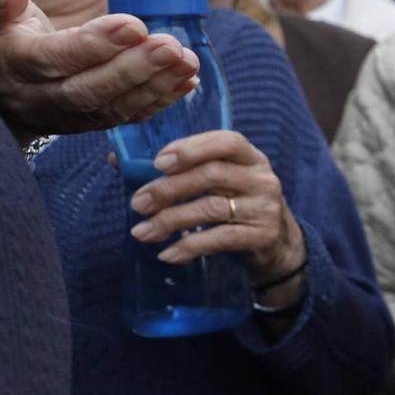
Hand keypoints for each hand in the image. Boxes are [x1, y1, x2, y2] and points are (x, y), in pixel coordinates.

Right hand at [0, 0, 198, 141]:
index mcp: (13, 64)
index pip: (56, 59)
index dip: (96, 45)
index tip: (134, 25)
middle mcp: (37, 98)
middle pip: (88, 91)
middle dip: (134, 70)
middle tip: (171, 47)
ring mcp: (62, 116)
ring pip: (111, 109)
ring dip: (154, 87)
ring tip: (187, 61)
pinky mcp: (85, 122)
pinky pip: (124, 117)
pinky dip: (158, 101)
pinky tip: (186, 81)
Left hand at [127, 130, 304, 291]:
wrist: (277, 241)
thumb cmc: (235, 202)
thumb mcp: (217, 181)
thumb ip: (178, 168)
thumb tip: (116, 160)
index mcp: (250, 157)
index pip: (227, 141)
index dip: (192, 148)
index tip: (158, 162)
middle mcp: (262, 179)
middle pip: (212, 175)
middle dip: (169, 188)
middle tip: (138, 203)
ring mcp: (265, 208)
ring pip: (211, 208)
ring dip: (170, 220)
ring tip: (142, 231)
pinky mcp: (263, 236)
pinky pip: (220, 239)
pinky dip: (189, 246)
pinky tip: (167, 254)